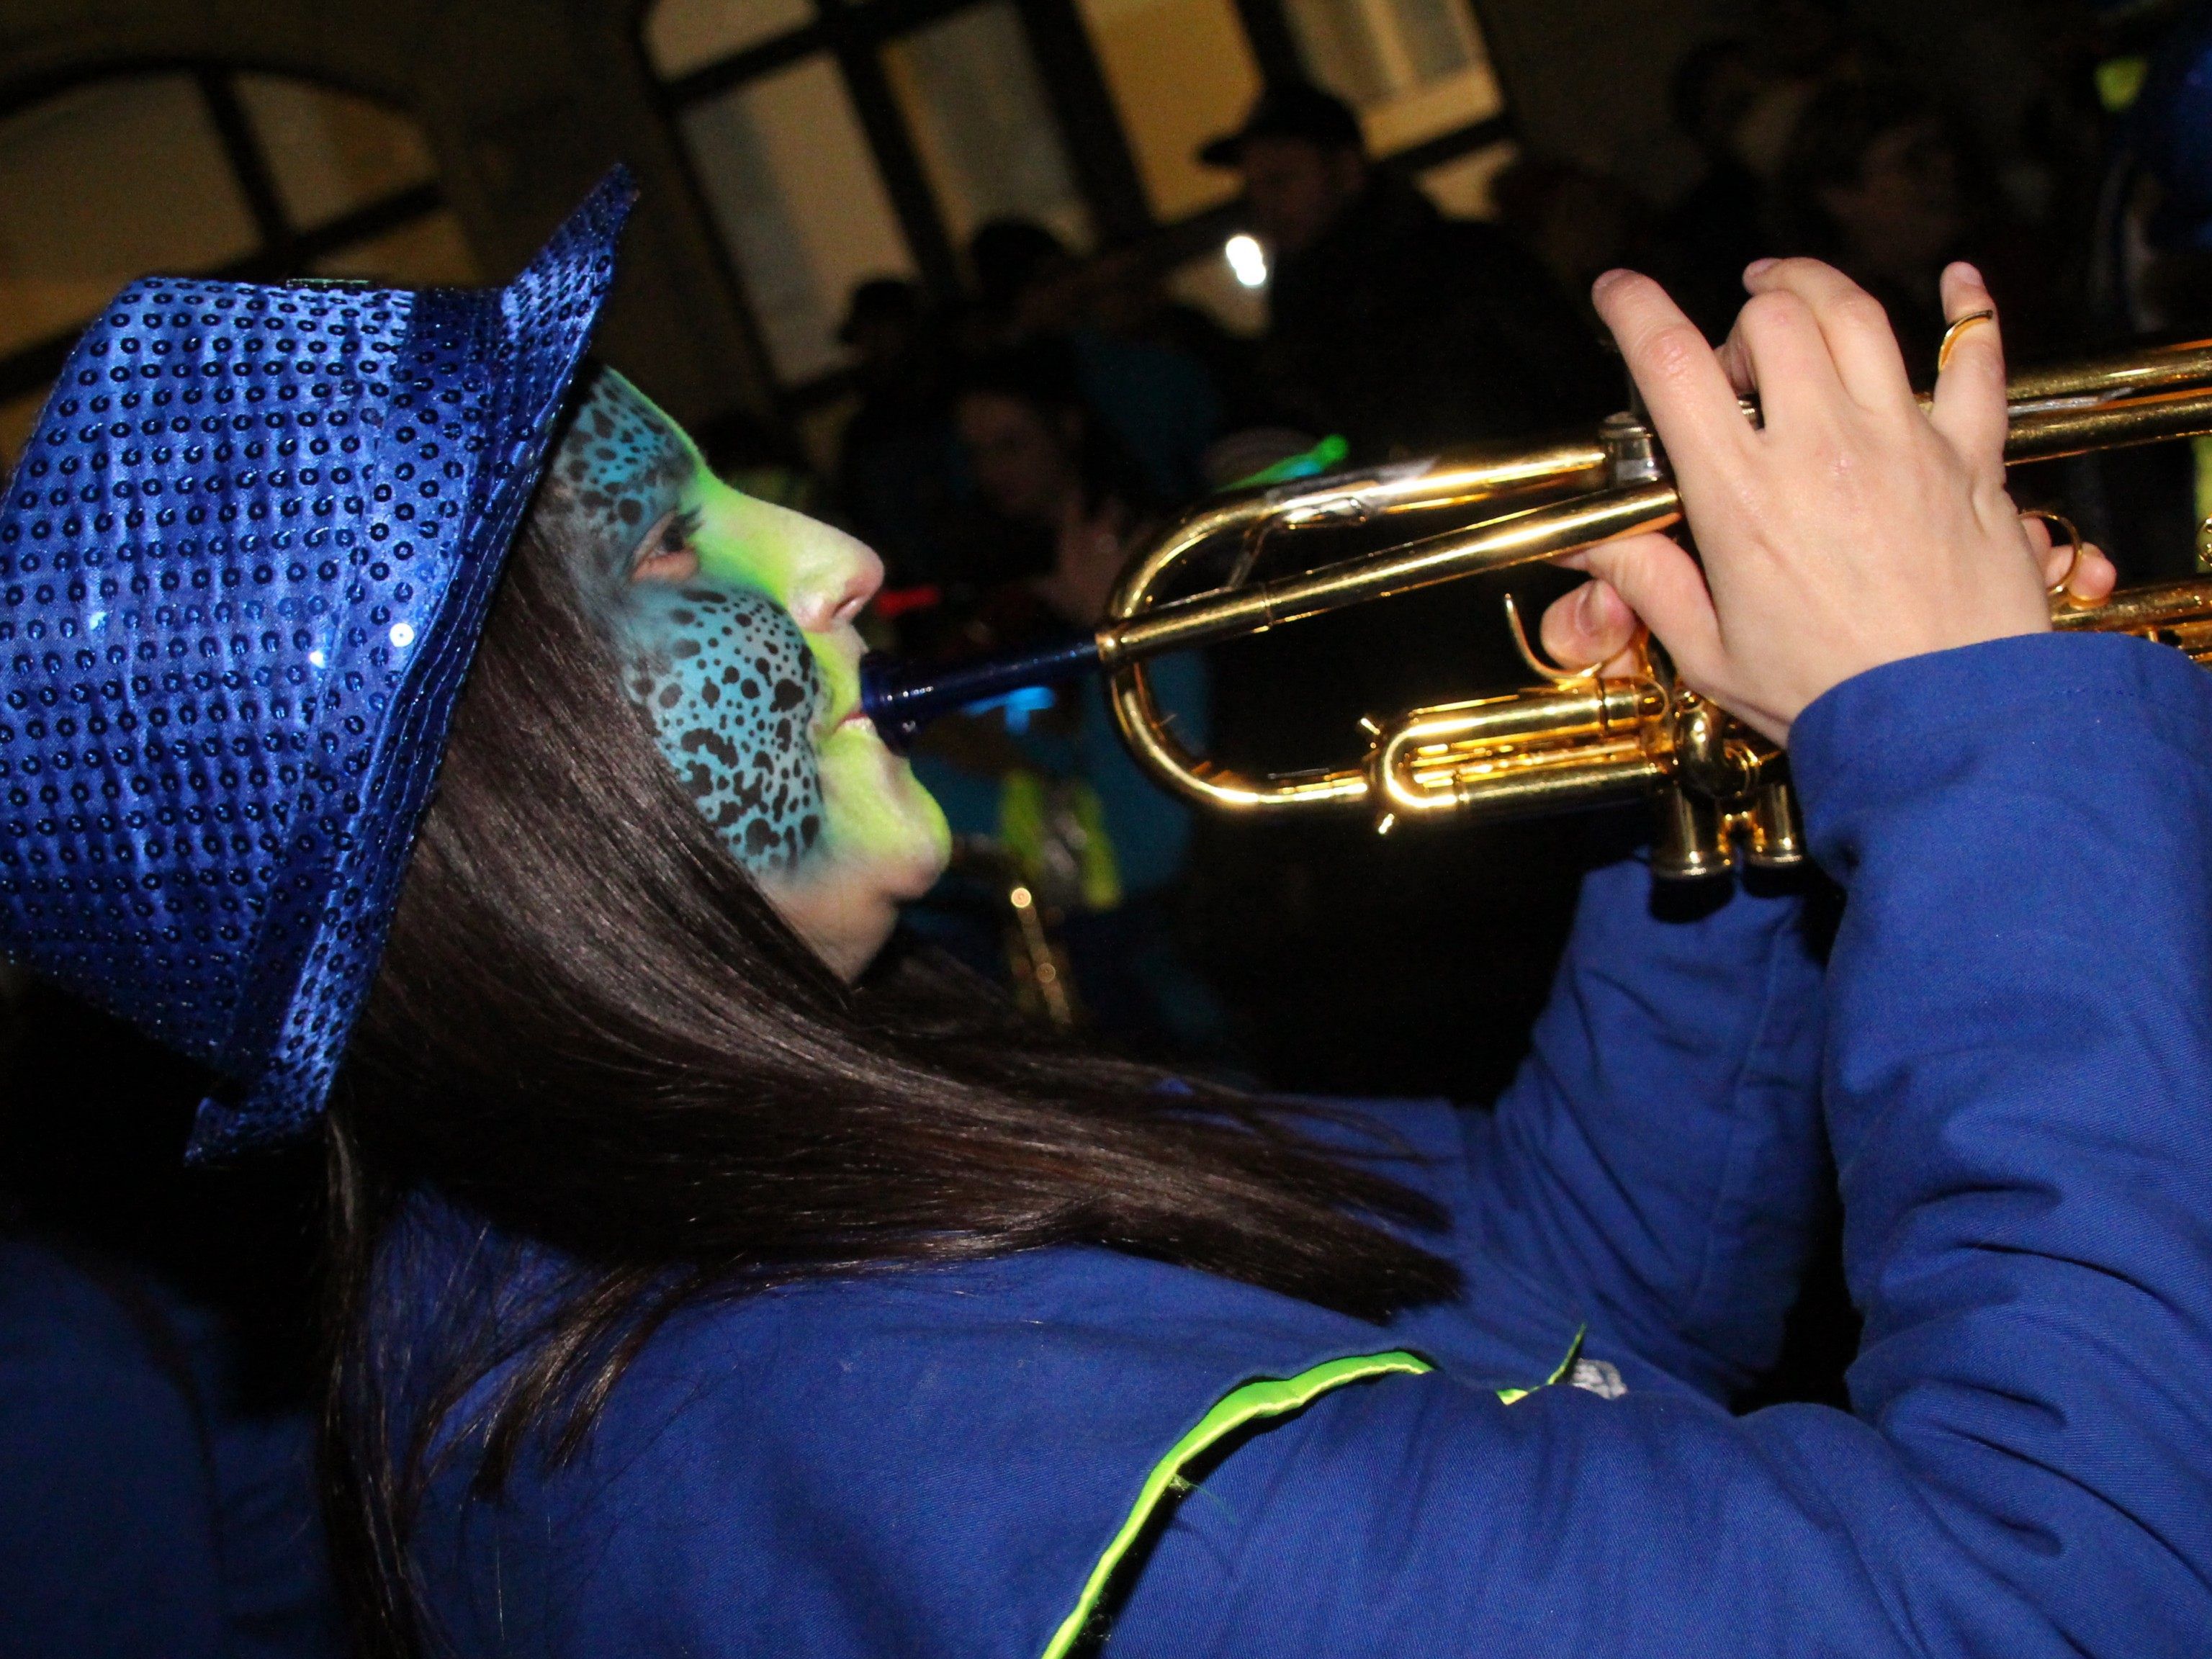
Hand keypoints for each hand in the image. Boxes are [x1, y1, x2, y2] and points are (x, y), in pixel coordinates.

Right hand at [1551, 259, 2075, 742]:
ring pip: (1856, 316)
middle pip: (1772, 317)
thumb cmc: (1830, 695)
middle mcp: (1822, 448)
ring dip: (1816, 289)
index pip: (1671, 364)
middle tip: (1731, 361)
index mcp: (1742, 496)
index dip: (1635, 309)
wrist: (1949, 721)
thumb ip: (1647, 584)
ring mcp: (1901, 442)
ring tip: (1793, 294)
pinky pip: (1976, 356)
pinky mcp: (1968, 457)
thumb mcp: (1709, 652)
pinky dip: (1965, 310)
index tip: (1617, 291)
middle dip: (1738, 317)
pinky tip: (1956, 282)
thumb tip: (1588, 548)